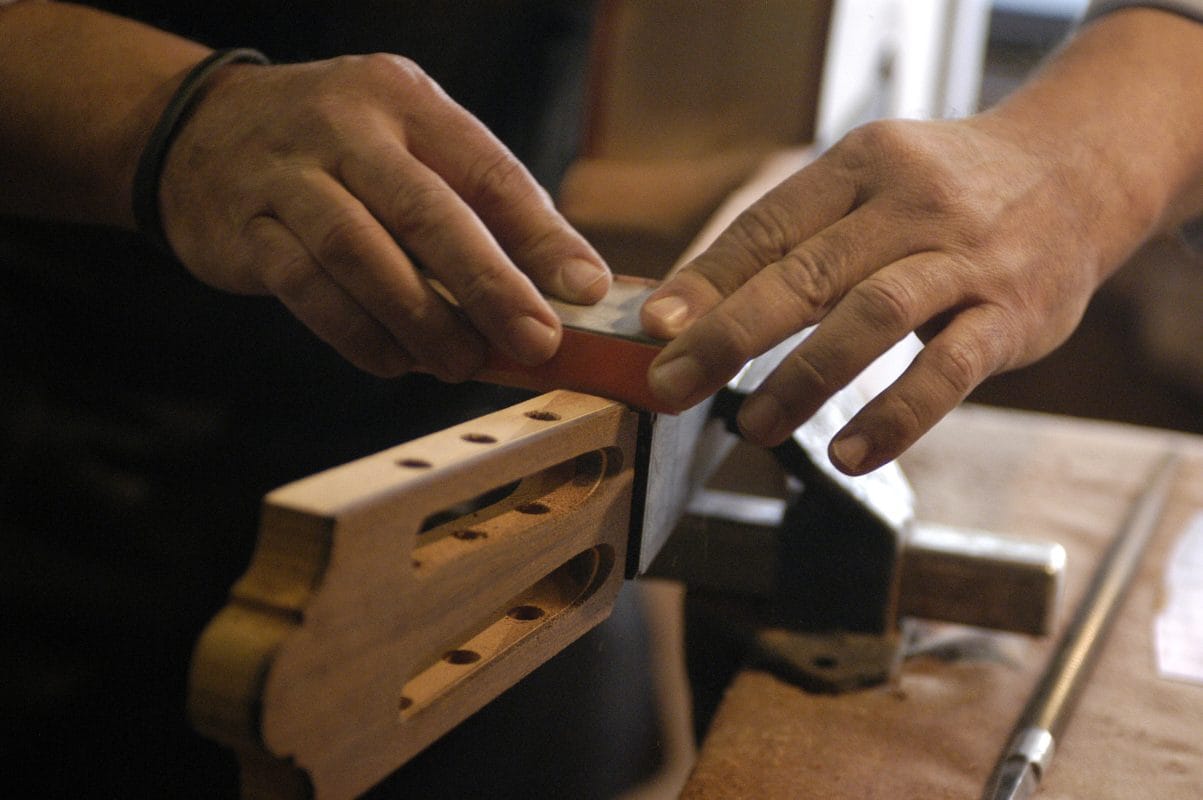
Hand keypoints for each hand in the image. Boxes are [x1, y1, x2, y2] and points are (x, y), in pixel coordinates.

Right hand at [158, 54, 608, 380]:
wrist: (203, 130)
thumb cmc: (339, 151)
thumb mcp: (408, 145)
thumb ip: (474, 205)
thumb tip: (559, 285)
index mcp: (405, 99)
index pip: (487, 169)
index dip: (541, 235)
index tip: (585, 289)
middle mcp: (345, 126)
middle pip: (426, 211)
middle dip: (489, 285)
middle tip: (534, 341)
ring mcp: (287, 174)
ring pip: (362, 254)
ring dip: (421, 320)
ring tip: (464, 363)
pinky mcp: (243, 227)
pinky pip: (307, 290)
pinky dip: (359, 334)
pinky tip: (397, 362)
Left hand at [640, 116, 1126, 473]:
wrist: (1079, 170)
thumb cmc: (945, 193)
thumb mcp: (870, 187)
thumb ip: (796, 241)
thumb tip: (691, 312)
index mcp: (862, 164)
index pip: (769, 226)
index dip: (707, 280)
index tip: (655, 329)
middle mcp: (913, 202)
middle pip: (808, 272)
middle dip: (730, 334)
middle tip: (673, 385)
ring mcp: (968, 257)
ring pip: (873, 316)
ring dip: (803, 379)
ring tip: (751, 427)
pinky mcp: (1013, 313)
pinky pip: (949, 371)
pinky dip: (895, 417)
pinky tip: (848, 456)